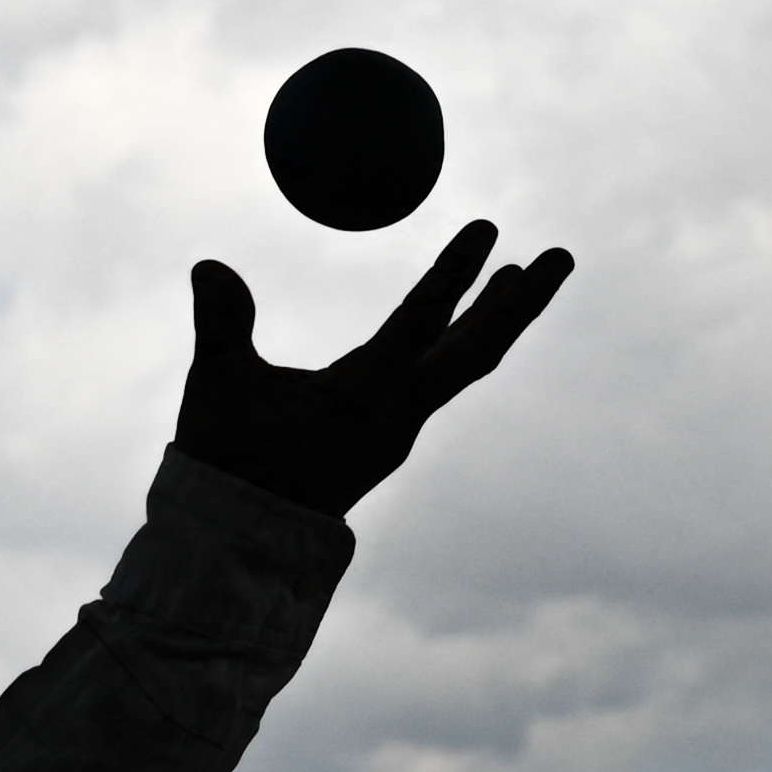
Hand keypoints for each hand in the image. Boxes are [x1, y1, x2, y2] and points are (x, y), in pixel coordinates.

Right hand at [175, 219, 572, 520]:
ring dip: (498, 318)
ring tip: (523, 272)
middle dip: (521, 302)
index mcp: (362, 399)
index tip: (487, 227)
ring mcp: (399, 429)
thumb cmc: (229, 462)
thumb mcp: (218, 388)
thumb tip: (208, 266)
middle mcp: (396, 415)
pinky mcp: (390, 437)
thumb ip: (221, 323)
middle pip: (476, 350)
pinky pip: (440, 380)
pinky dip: (463, 342)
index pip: (419, 323)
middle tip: (563, 256)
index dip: (453, 273)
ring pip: (463, 365)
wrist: (242, 543)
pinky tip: (465, 321)